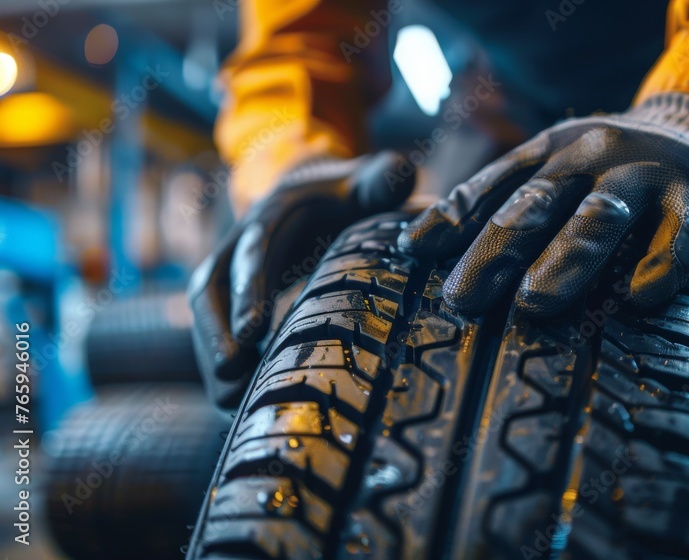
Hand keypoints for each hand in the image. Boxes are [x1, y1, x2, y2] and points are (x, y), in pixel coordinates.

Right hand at [188, 152, 413, 401]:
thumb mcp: (366, 181)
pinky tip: (241, 403)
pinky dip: (223, 365)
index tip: (253, 331)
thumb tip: (401, 173)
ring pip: (205, 316)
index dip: (249, 289)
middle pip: (211, 290)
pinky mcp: (232, 299)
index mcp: (271, 216)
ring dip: (213, 357)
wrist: (311, 192)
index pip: (252, 252)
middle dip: (215, 334)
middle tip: (231, 378)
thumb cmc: (345, 193)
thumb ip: (384, 177)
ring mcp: (229, 274)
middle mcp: (238, 245)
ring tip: (230, 404)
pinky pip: (216, 332)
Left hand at [398, 93, 688, 315]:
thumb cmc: (612, 173)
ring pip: (600, 217)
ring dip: (565, 259)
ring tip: (534, 303)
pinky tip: (641, 297)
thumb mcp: (557, 168)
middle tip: (463, 299)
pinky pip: (681, 235)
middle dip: (495, 251)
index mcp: (550, 149)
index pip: (493, 185)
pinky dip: (661, 264)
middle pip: (536, 203)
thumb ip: (503, 200)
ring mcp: (646, 175)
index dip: (453, 219)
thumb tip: (418, 248)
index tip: (415, 256)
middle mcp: (592, 154)